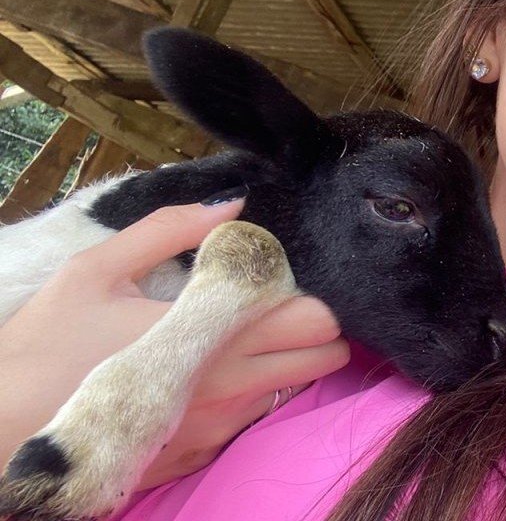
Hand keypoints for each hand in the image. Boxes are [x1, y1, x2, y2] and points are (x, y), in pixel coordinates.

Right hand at [0, 199, 348, 488]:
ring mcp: (216, 425)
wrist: (0, 432)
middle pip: (321, 355)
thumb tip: (231, 205)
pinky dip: (249, 392)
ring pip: (293, 387)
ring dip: (286, 360)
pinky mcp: (199, 452)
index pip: (311, 317)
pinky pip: (251, 418)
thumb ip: (169, 230)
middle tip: (280, 304)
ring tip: (241, 335)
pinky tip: (210, 372)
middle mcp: (227, 384)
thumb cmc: (44, 347)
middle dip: (316, 328)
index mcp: (210, 332)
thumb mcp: (94, 271)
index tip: (288, 276)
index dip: (312, 293)